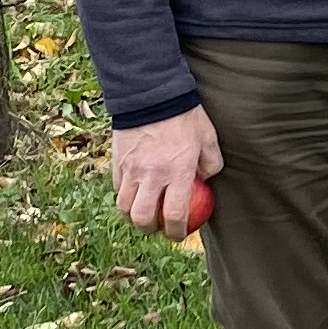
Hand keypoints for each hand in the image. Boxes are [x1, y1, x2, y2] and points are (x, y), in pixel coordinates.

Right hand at [113, 106, 221, 242]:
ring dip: (133, 215)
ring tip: (142, 212)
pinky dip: (124, 195)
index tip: (179, 234)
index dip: (176, 232)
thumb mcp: (208, 138)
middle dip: (150, 229)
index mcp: (177, 172)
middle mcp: (151, 175)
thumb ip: (210, 164)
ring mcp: (131, 169)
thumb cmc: (185, 116)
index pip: (174, 215)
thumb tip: (203, 182)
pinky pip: (117, 188)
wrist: (151, 93)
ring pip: (124, 206)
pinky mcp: (117, 161)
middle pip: (142, 218)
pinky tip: (133, 191)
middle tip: (158, 226)